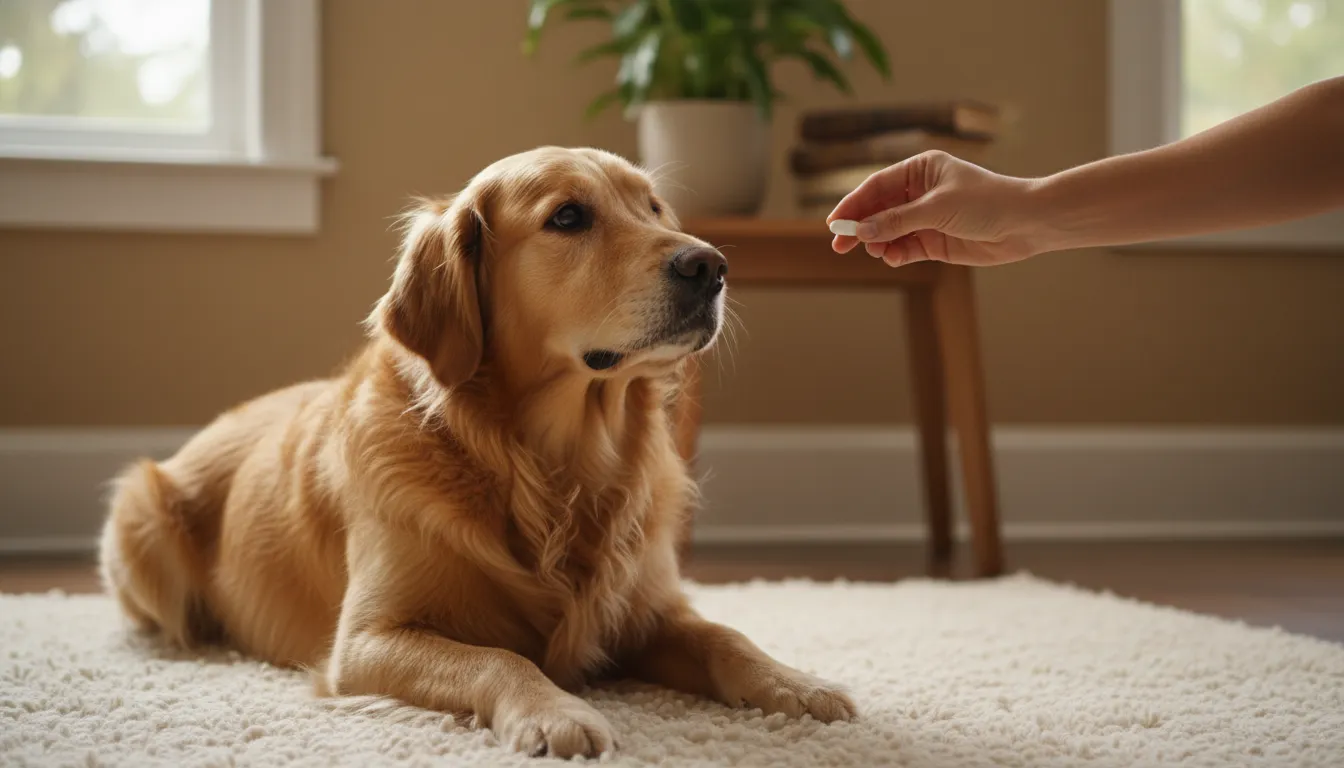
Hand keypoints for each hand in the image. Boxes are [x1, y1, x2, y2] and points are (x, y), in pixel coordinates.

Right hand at [827, 150, 1042, 267]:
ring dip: (878, 242)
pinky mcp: (935, 241)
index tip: (834, 222)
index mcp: (920, 170)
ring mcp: (926, 218)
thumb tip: (862, 231)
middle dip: (859, 227)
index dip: (853, 204)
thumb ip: (897, 221)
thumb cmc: (986, 202)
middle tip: (839, 245)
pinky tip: (892, 258)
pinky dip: (895, 254)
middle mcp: (920, 192)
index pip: (876, 186)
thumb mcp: (936, 208)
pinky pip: (905, 248)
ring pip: (889, 232)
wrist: (1026, 224)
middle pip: (878, 210)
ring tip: (875, 251)